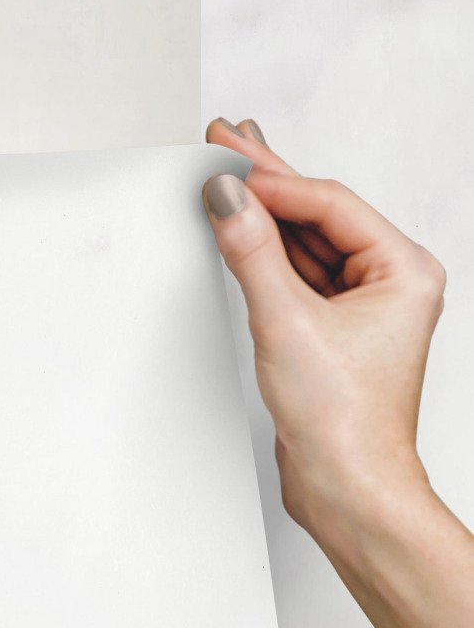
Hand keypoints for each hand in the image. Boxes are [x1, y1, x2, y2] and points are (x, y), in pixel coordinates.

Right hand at [200, 117, 446, 541]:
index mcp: (403, 271)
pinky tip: (241, 233)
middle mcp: (389, 284)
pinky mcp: (331, 334)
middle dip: (268, 181)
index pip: (327, 205)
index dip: (272, 179)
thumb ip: (252, 254)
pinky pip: (295, 278)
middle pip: (318, 216)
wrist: (348, 487)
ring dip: (263, 214)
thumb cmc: (344, 421)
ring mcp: (361, 309)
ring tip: (227, 175)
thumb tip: (228, 199)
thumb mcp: (286, 324)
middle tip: (225, 141)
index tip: (225, 157)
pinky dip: (263, 255)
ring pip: (305, 245)